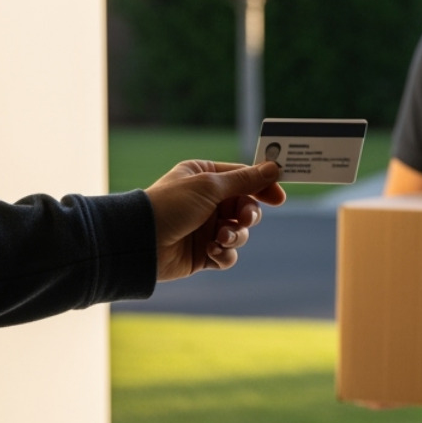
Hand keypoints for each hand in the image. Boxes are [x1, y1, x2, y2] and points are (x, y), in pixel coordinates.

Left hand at [144, 159, 285, 281]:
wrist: (142, 242)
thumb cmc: (171, 205)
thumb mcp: (210, 186)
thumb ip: (245, 180)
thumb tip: (273, 168)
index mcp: (204, 177)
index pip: (243, 178)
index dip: (262, 187)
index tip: (278, 198)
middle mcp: (206, 201)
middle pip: (245, 207)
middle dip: (248, 215)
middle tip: (243, 219)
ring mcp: (205, 228)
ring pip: (240, 233)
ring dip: (235, 236)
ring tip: (220, 238)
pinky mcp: (203, 253)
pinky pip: (227, 254)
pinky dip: (224, 254)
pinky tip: (212, 252)